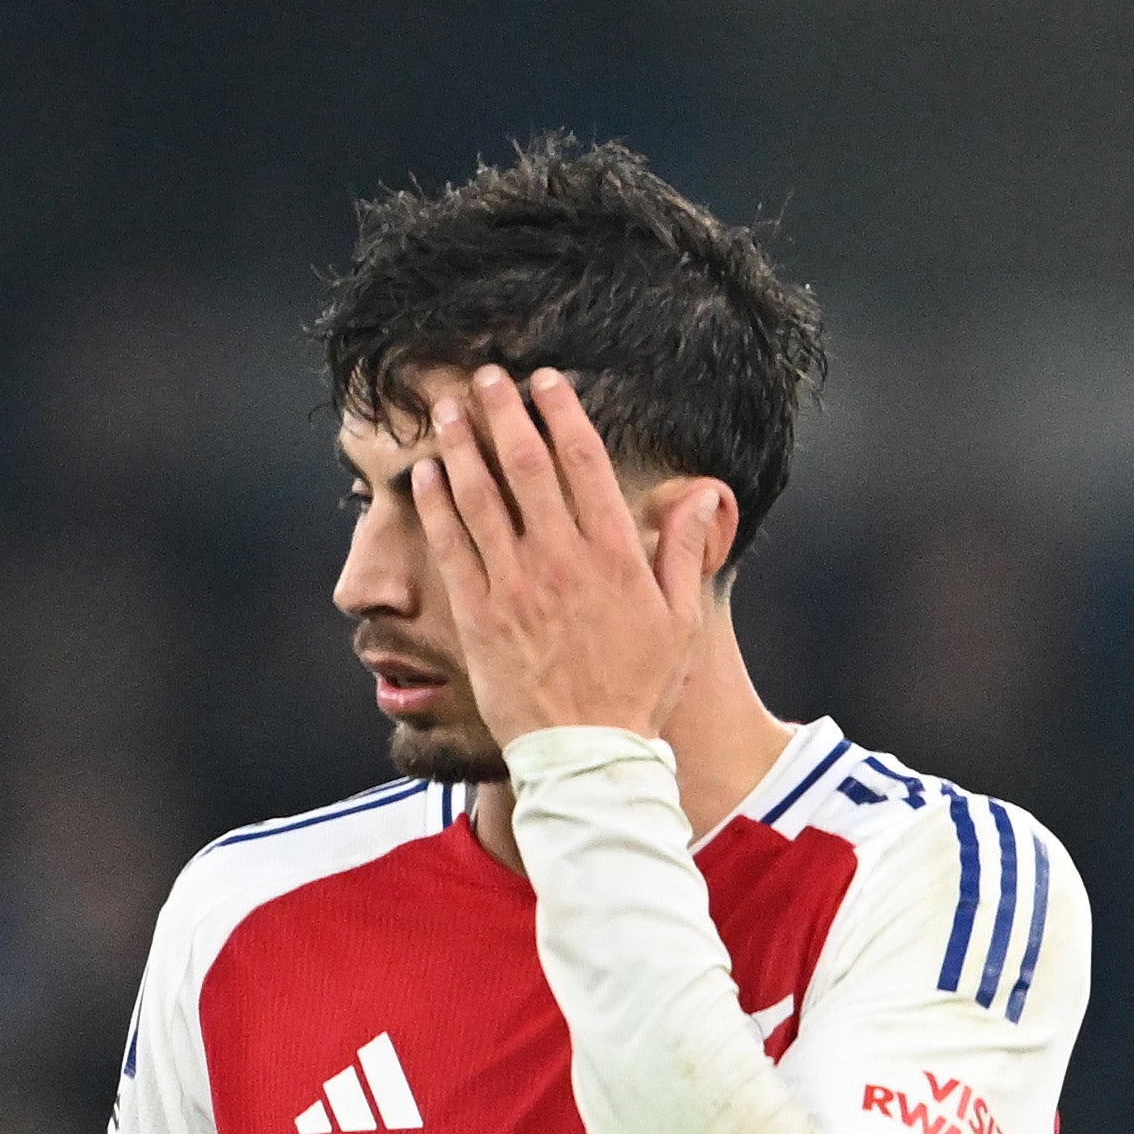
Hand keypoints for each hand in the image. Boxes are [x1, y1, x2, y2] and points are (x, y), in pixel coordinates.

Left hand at [410, 366, 725, 754]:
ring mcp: (514, 584)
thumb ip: (686, 554)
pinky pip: (450, 542)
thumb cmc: (638, 693)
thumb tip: (705, 497)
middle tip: (486, 377)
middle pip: (524, 462)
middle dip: (502, 409)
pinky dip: (436, 501)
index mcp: (615, 556)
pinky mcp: (478, 612)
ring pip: (479, 493)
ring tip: (446, 408)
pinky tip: (428, 472)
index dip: (562, 411)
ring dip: (459, 442)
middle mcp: (561, 559)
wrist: (589, 757)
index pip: (583, 461)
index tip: (546, 381)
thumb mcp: (681, 625)